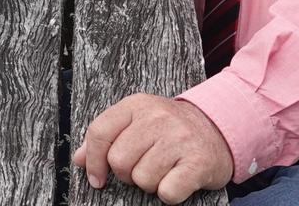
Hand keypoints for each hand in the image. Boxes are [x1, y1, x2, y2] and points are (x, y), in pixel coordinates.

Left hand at [71, 94, 233, 204]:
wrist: (219, 128)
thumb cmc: (171, 130)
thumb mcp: (137, 122)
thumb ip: (106, 137)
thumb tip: (78, 159)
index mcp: (137, 105)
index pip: (100, 132)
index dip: (93, 161)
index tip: (97, 178)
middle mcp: (157, 118)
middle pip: (119, 161)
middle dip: (127, 174)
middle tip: (143, 167)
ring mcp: (179, 138)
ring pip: (142, 179)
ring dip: (150, 183)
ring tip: (163, 170)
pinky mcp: (198, 162)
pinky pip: (167, 192)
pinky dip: (169, 194)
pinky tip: (177, 179)